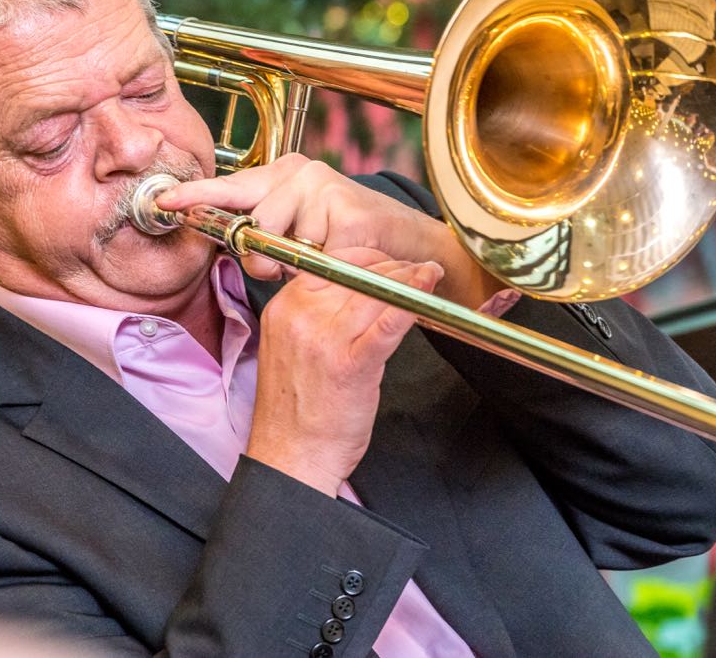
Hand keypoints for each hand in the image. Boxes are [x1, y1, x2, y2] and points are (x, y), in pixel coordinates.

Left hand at [155, 153, 504, 307]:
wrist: (415, 248)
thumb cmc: (355, 242)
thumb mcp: (302, 232)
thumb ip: (267, 232)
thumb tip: (232, 241)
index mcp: (284, 173)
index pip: (233, 186)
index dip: (198, 196)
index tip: (166, 201)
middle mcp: (302, 172)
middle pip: (255, 225)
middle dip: (265, 256)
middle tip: (292, 262)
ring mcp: (326, 189)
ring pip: (284, 245)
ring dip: (301, 266)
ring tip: (330, 257)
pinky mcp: (349, 214)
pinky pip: (318, 259)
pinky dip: (330, 270)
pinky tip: (349, 257)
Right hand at [245, 247, 443, 495]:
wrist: (291, 458)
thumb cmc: (296, 410)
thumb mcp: (294, 347)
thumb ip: (317, 315)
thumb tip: (358, 290)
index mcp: (284, 308)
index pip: (330, 263)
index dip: (367, 258)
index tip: (389, 263)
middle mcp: (300, 317)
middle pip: (357, 274)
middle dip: (394, 267)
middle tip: (419, 269)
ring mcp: (325, 339)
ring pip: (376, 292)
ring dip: (410, 280)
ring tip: (431, 276)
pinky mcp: (351, 364)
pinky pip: (387, 323)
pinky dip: (411, 301)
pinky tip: (427, 288)